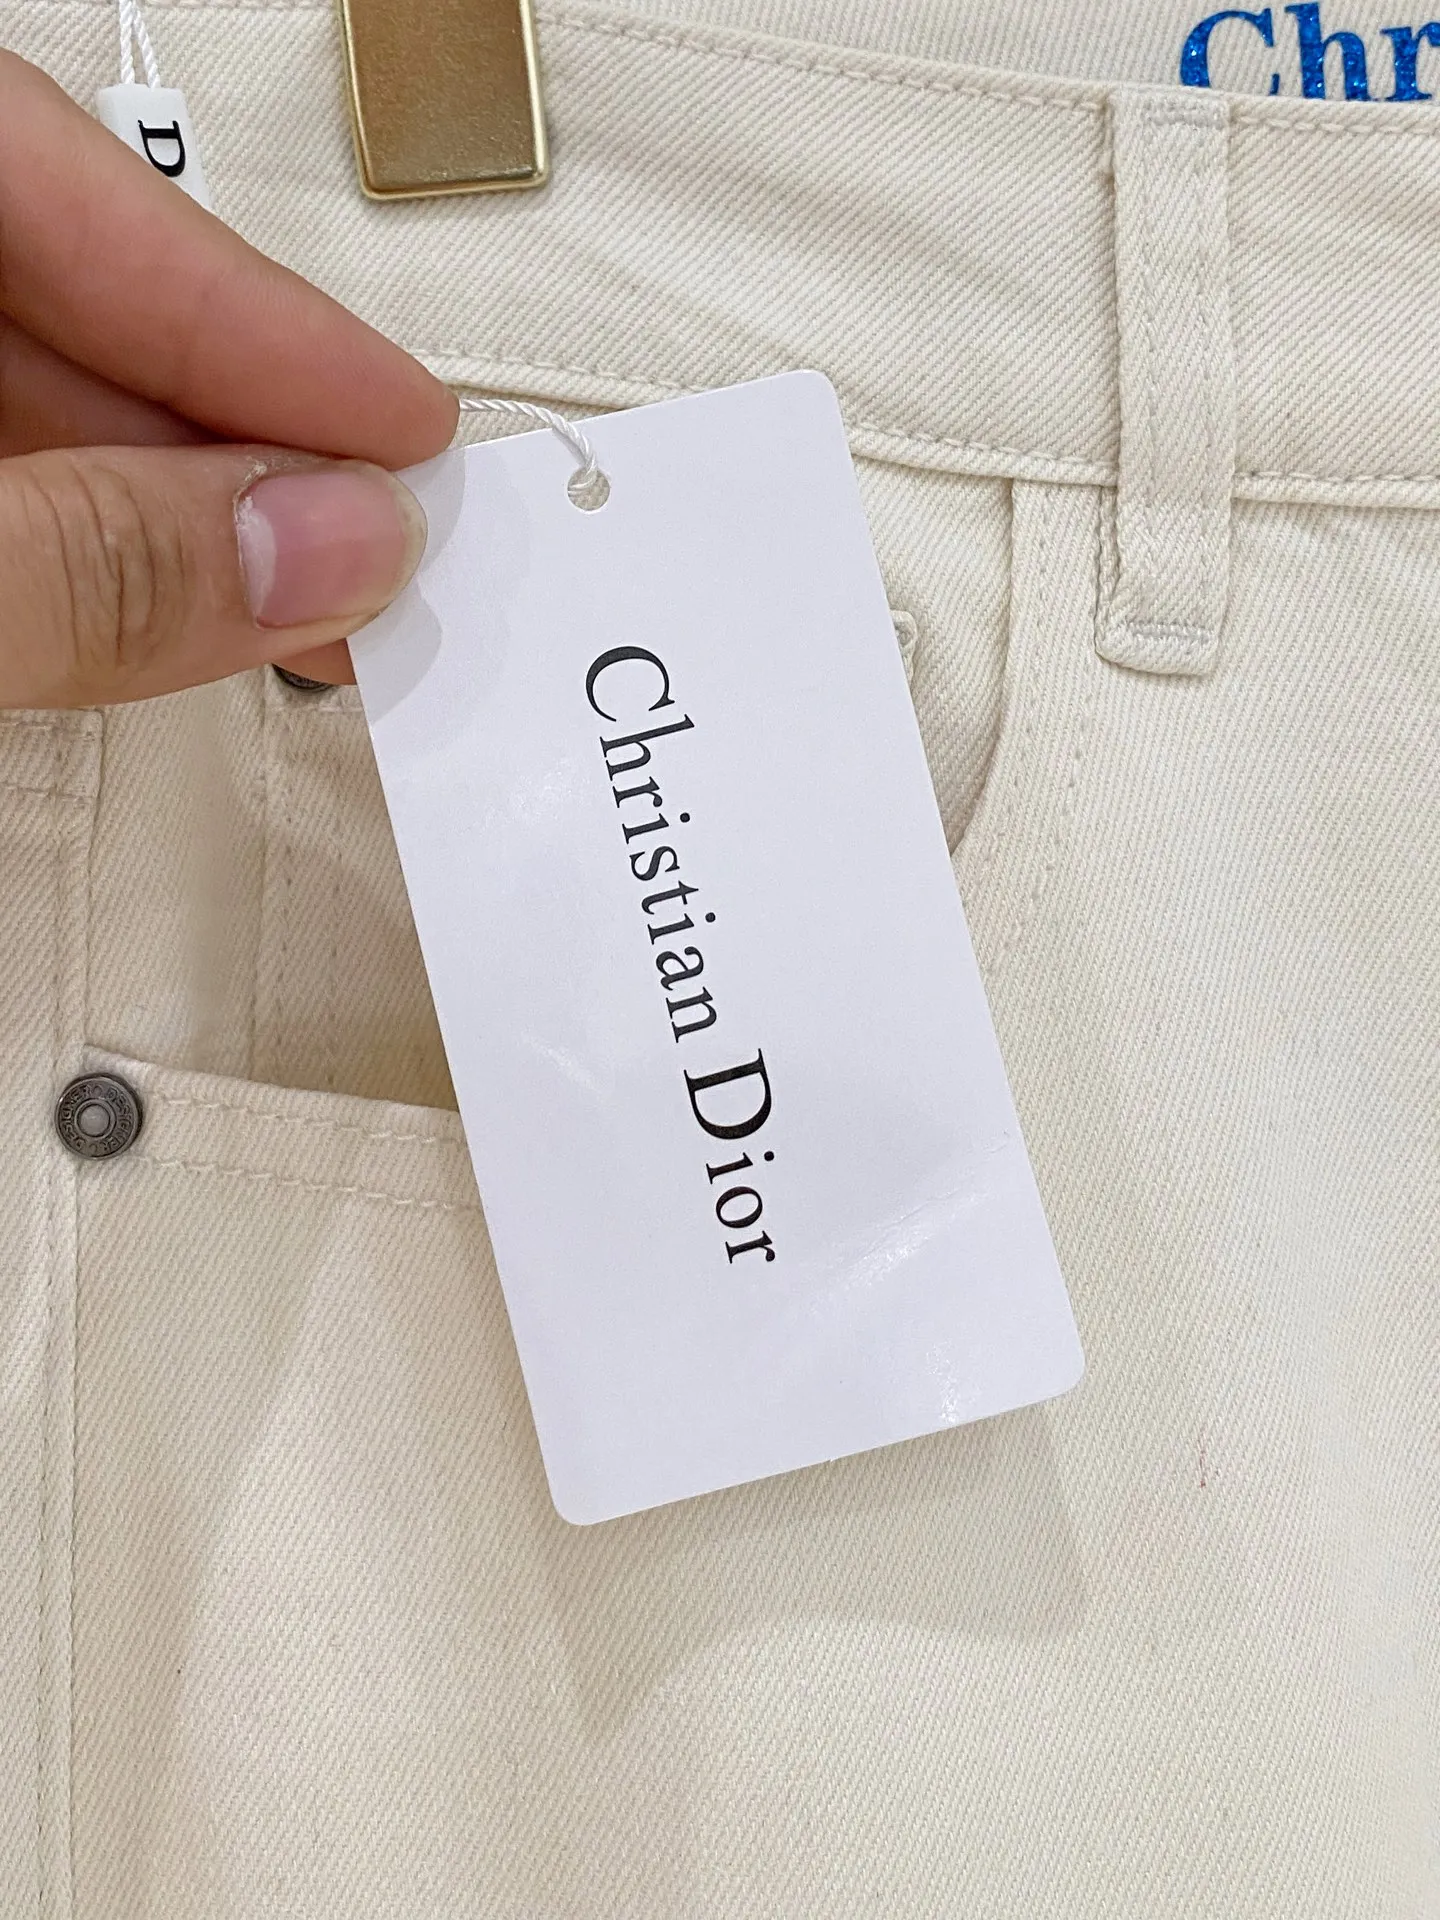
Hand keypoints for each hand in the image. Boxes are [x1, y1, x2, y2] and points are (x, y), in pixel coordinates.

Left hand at [0, 51, 456, 706]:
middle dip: (231, 429)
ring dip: (163, 507)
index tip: (396, 426)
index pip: (42, 175)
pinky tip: (146, 602)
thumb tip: (317, 546)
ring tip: (291, 594)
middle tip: (368, 536)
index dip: (248, 308)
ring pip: (16, 407)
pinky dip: (70, 550)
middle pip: (49, 290)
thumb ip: (92, 561)